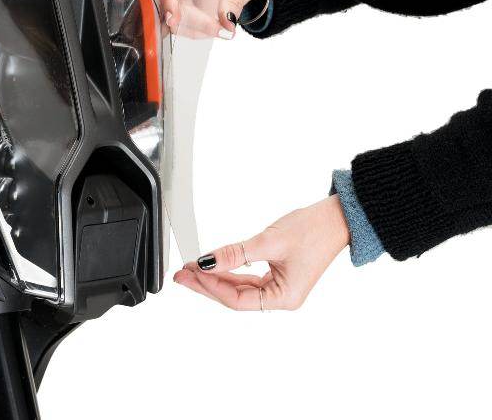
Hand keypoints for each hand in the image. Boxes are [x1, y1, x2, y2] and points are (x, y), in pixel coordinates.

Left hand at [173, 196, 350, 310]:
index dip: (211, 286)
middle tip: (181, 274)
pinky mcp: (276, 274)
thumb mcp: (268, 241)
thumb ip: (234, 254)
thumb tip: (207, 262)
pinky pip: (246, 278)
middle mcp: (281, 297)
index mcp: (284, 298)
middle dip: (207, 284)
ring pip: (238, 287)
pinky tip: (211, 266)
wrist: (336, 218)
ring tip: (191, 269)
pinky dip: (228, 271)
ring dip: (215, 278)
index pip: (237, 299)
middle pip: (234, 296)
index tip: (192, 272)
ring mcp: (278, 287)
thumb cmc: (313, 231)